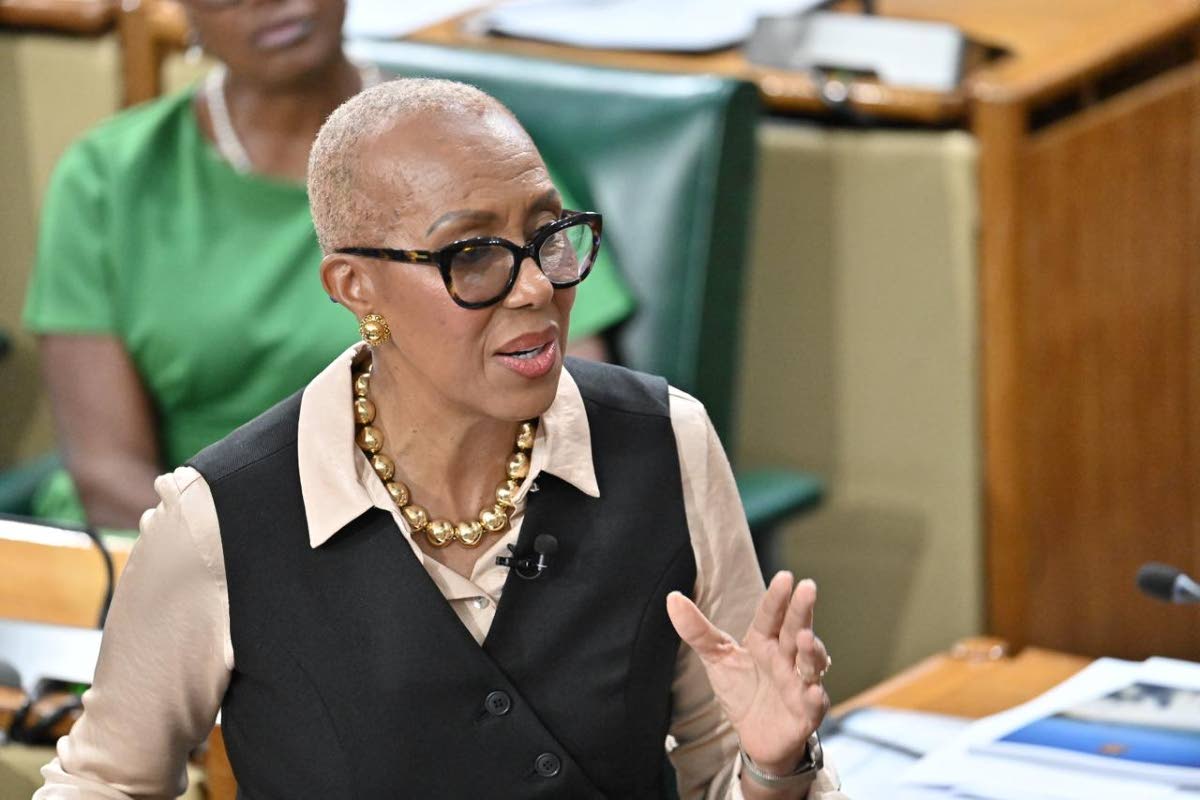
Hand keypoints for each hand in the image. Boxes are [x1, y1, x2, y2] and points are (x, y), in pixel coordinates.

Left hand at [667, 572, 830, 772]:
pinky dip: (815, 696)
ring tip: (804, 638)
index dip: (777, 597)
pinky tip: (814, 690)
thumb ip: (697, 630)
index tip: (785, 576)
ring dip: (811, 650)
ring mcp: (800, 682)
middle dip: (802, 610)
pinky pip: (814, 702)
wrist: (755, 735)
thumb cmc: (741, 690)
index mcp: (765, 640)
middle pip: (796, 629)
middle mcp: (787, 656)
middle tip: (807, 587)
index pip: (771, 614)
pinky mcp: (807, 711)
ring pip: (811, 662)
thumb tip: (672, 598)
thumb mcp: (717, 658)